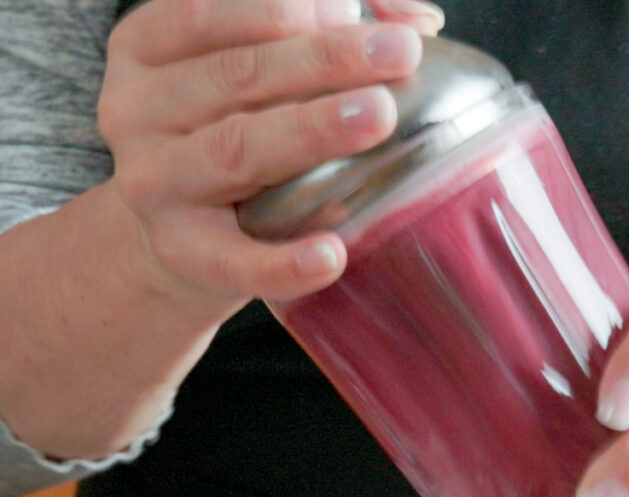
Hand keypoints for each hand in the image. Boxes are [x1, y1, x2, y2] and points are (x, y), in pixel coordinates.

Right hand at [99, 0, 443, 313]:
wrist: (175, 239)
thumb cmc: (227, 139)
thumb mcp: (248, 78)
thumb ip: (312, 37)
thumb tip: (412, 18)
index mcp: (148, 47)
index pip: (206, 11)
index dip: (280, 5)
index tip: (352, 6)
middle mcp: (138, 110)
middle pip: (237, 75)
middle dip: (322, 59)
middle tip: (400, 54)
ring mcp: (155, 184)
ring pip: (237, 151)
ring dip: (311, 131)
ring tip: (378, 116)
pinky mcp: (182, 253)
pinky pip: (237, 260)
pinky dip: (286, 262)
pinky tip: (331, 253)